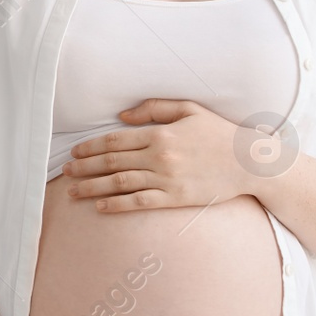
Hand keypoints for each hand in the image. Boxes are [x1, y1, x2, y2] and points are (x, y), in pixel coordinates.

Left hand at [62, 98, 264, 211]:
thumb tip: (122, 116)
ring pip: (120, 183)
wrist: (251, 163)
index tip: (75, 152)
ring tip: (73, 191)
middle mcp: (159, 156)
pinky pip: (140, 202)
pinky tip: (100, 206)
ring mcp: (167, 179)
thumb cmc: (220, 134)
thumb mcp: (188, 110)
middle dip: (85, 167)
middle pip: (111, 162)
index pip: (114, 140)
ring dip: (93, 187)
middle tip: (65, 171)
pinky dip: (117, 204)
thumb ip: (153, 109)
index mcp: (159, 133)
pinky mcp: (176, 198)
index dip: (90, 147)